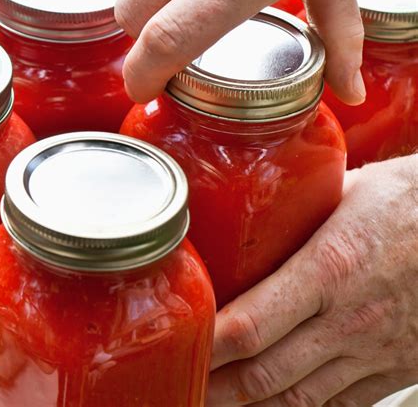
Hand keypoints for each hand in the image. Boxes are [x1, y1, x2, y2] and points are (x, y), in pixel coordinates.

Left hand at [208, 155, 417, 405]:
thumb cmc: (412, 200)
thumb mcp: (346, 188)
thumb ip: (298, 209)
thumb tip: (254, 210)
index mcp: (331, 267)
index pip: (250, 324)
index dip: (207, 345)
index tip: (179, 346)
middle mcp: (352, 318)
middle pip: (266, 374)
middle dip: (217, 386)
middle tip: (186, 381)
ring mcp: (378, 349)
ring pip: (301, 398)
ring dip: (252, 403)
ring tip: (220, 396)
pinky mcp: (399, 366)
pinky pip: (343, 404)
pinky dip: (302, 406)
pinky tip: (277, 399)